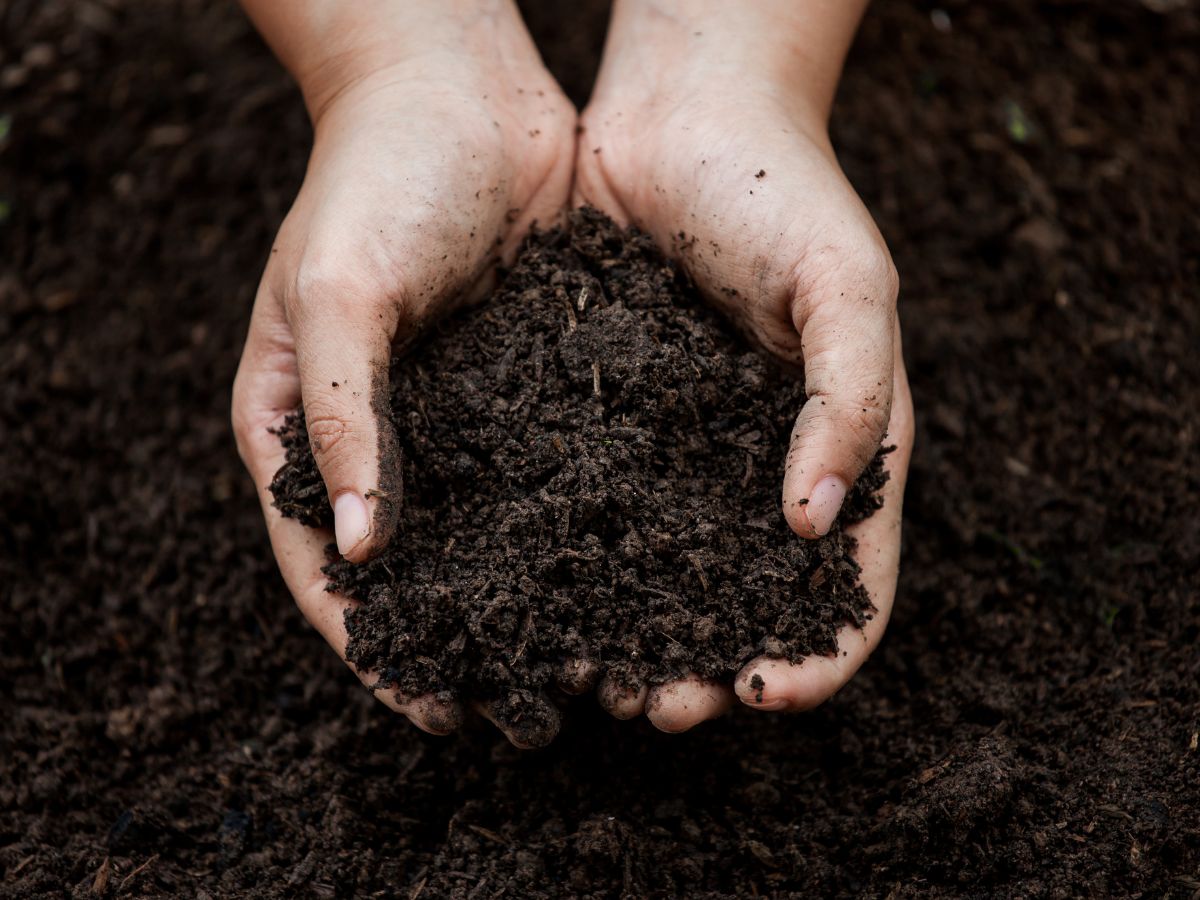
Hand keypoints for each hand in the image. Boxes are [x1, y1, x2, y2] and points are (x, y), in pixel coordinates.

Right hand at [231, 0, 574, 743]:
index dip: (372, 643)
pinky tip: (624, 574)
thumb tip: (363, 552)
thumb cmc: (375, 177)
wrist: (463, 90)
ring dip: (528, 601)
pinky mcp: (527, 388)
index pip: (325, 564)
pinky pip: (549, 475)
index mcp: (300, 425)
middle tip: (516, 714)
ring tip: (582, 666)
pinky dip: (577, 529)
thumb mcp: (338, 291)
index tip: (427, 707)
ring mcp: (457, 416)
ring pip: (488, 533)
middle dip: (460, 642)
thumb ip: (342, 417)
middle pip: (413, 567)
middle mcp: (380, 434)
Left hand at [575, 0, 914, 730]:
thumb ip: (850, 404)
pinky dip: (574, 561)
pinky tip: (536, 594)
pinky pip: (594, 507)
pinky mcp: (608, 423)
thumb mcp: (849, 288)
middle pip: (746, 600)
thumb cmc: (784, 192)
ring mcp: (681, 452)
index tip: (767, 693)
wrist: (682, 114)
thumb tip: (813, 527)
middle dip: (711, 666)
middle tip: (661, 707)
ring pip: (662, 571)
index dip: (818, 654)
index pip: (849, 585)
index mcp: (839, 450)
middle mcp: (758, 467)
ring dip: (635, 634)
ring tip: (591, 676)